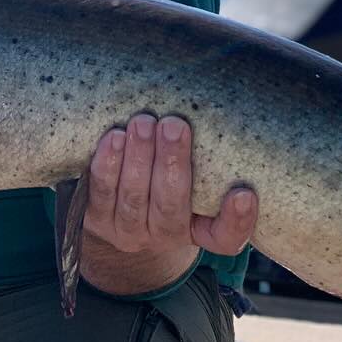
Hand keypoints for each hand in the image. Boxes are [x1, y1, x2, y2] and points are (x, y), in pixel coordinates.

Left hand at [79, 112, 258, 295]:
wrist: (119, 216)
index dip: (238, 220)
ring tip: (143, 123)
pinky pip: (101, 192)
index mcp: (200, 232)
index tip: (245, 193)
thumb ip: (207, 158)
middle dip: (172, 163)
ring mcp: (128, 231)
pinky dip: (107, 164)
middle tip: (174, 125)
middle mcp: (165, 237)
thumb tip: (213, 104)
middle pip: (171, 207)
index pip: (226, 237)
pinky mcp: (96, 220)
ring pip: (133, 197)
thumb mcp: (194, 181)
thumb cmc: (168, 185)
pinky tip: (114, 137)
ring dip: (138, 157)